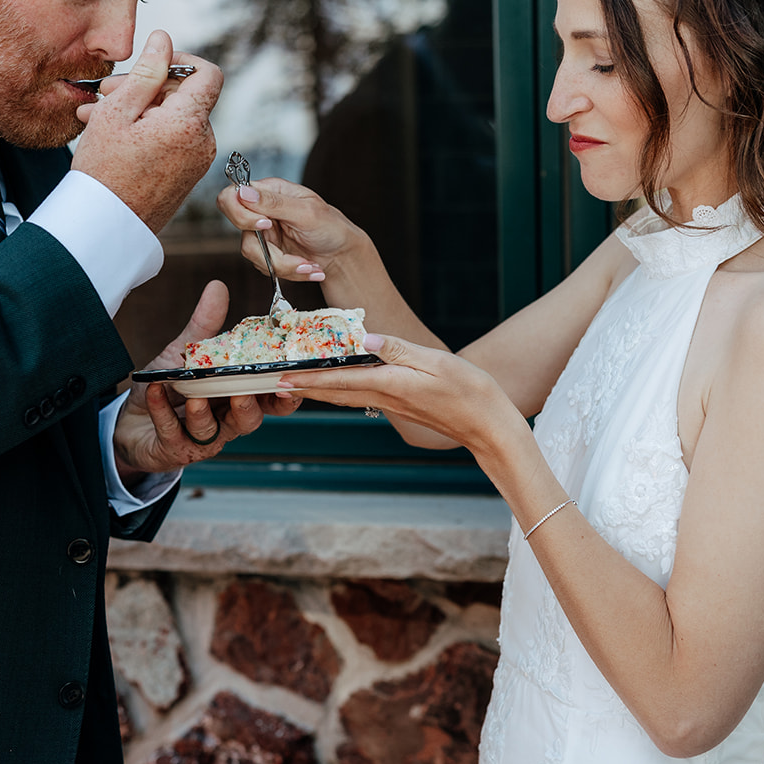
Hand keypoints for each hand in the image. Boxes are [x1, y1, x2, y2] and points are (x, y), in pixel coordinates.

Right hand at [72, 30, 221, 232]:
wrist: (104, 227)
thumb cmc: (104, 170)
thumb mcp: (118, 111)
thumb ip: (146, 71)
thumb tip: (164, 39)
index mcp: (188, 122)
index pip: (208, 73)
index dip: (181, 61)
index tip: (151, 64)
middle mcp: (202, 141)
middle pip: (185, 96)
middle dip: (146, 88)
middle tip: (105, 93)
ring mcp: (198, 161)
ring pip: (174, 118)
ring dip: (140, 110)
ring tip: (96, 116)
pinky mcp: (188, 175)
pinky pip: (173, 141)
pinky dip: (148, 132)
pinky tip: (111, 135)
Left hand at [114, 281, 300, 477]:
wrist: (131, 420)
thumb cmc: (168, 387)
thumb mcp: (186, 353)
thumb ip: (205, 326)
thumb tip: (218, 286)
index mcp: (237, 396)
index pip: (271, 399)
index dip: (286, 395)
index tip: (291, 379)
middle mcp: (225, 420)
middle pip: (249, 420)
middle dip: (249, 407)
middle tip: (243, 392)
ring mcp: (201, 438)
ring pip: (213, 431)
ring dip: (205, 413)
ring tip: (195, 396)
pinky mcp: (175, 448)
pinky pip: (172, 431)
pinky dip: (163, 411)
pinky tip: (156, 392)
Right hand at [214, 177, 363, 283]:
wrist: (342, 255)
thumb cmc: (331, 227)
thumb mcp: (307, 212)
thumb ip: (274, 203)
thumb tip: (243, 192)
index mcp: (270, 191)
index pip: (231, 195)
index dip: (240, 213)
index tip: (265, 225)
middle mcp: (262, 211)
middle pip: (239, 229)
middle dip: (266, 249)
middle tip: (291, 256)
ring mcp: (263, 234)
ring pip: (251, 253)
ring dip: (283, 265)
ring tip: (308, 266)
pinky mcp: (267, 253)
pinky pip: (264, 266)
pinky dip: (289, 271)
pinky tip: (308, 267)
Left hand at [281, 333, 516, 452]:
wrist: (489, 425)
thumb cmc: (470, 391)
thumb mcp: (437, 360)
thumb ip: (399, 349)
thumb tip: (365, 337)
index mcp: (391, 383)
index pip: (342, 378)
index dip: (310, 377)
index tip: (284, 377)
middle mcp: (387, 396)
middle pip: (336, 391)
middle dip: (304, 388)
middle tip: (274, 384)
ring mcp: (393, 404)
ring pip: (346, 397)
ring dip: (319, 391)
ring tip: (295, 385)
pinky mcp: (401, 406)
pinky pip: (362, 397)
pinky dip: (341, 392)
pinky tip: (336, 387)